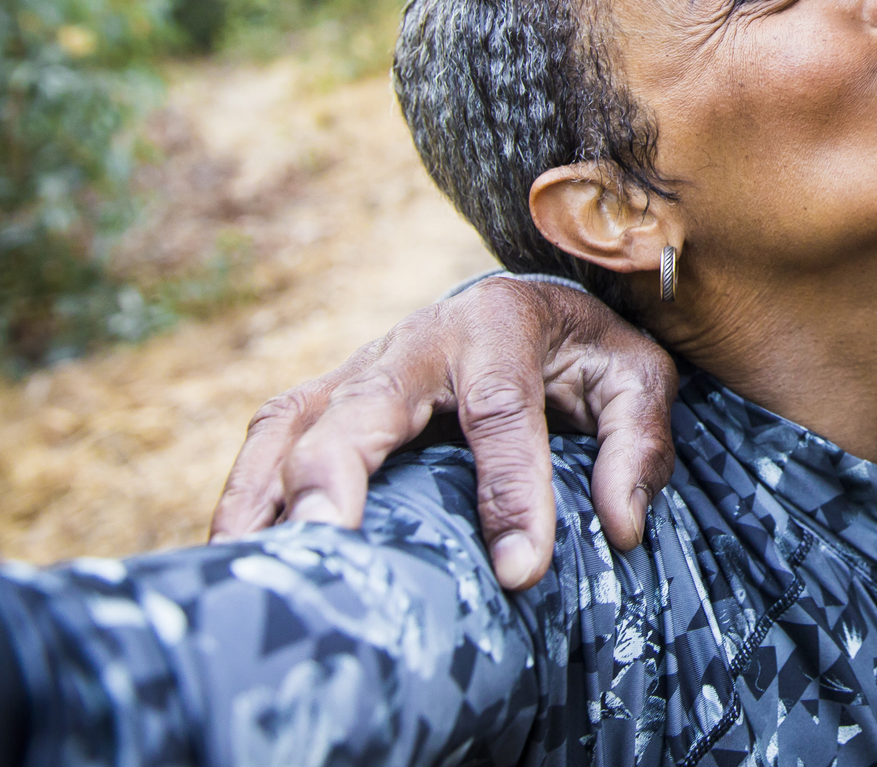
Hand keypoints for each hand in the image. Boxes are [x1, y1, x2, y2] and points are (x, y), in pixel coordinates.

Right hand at [208, 276, 675, 589]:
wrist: (532, 308)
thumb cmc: (584, 352)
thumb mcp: (636, 378)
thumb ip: (637, 442)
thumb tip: (622, 524)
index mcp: (500, 323)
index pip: (500, 409)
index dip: (510, 489)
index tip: (520, 570)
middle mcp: (417, 338)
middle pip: (364, 407)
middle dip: (340, 473)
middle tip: (331, 543)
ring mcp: (359, 367)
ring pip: (296, 423)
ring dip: (271, 493)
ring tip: (265, 568)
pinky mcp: (324, 397)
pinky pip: (268, 441)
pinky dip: (246, 495)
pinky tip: (239, 557)